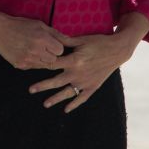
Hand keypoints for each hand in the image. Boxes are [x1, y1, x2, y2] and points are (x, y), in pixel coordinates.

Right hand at [0, 14, 67, 69]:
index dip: (57, 47)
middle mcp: (36, 51)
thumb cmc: (20, 25)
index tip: (52, 44)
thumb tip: (70, 41)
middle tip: (44, 48)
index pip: (60, 50)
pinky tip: (26, 53)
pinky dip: (33, 62)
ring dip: (42, 59)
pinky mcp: (20, 65)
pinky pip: (33, 67)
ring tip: (35, 50)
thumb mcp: (40, 25)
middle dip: (51, 55)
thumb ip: (55, 34)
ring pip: (44, 65)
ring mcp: (27, 59)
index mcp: (42, 39)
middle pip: (54, 60)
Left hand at [30, 15, 148, 111]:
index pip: (53, 64)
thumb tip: (49, 38)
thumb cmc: (98, 42)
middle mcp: (78, 73)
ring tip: (45, 104)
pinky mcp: (93, 87)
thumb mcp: (81, 40)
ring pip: (67, 93)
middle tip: (30, 90)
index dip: (41, 65)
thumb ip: (65, 42)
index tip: (30, 67)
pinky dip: (74, 104)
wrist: (118, 50)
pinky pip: (82, 98)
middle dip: (42, 86)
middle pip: (56, 81)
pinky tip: (66, 110)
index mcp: (74, 60)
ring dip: (56, 99)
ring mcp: (86, 82)